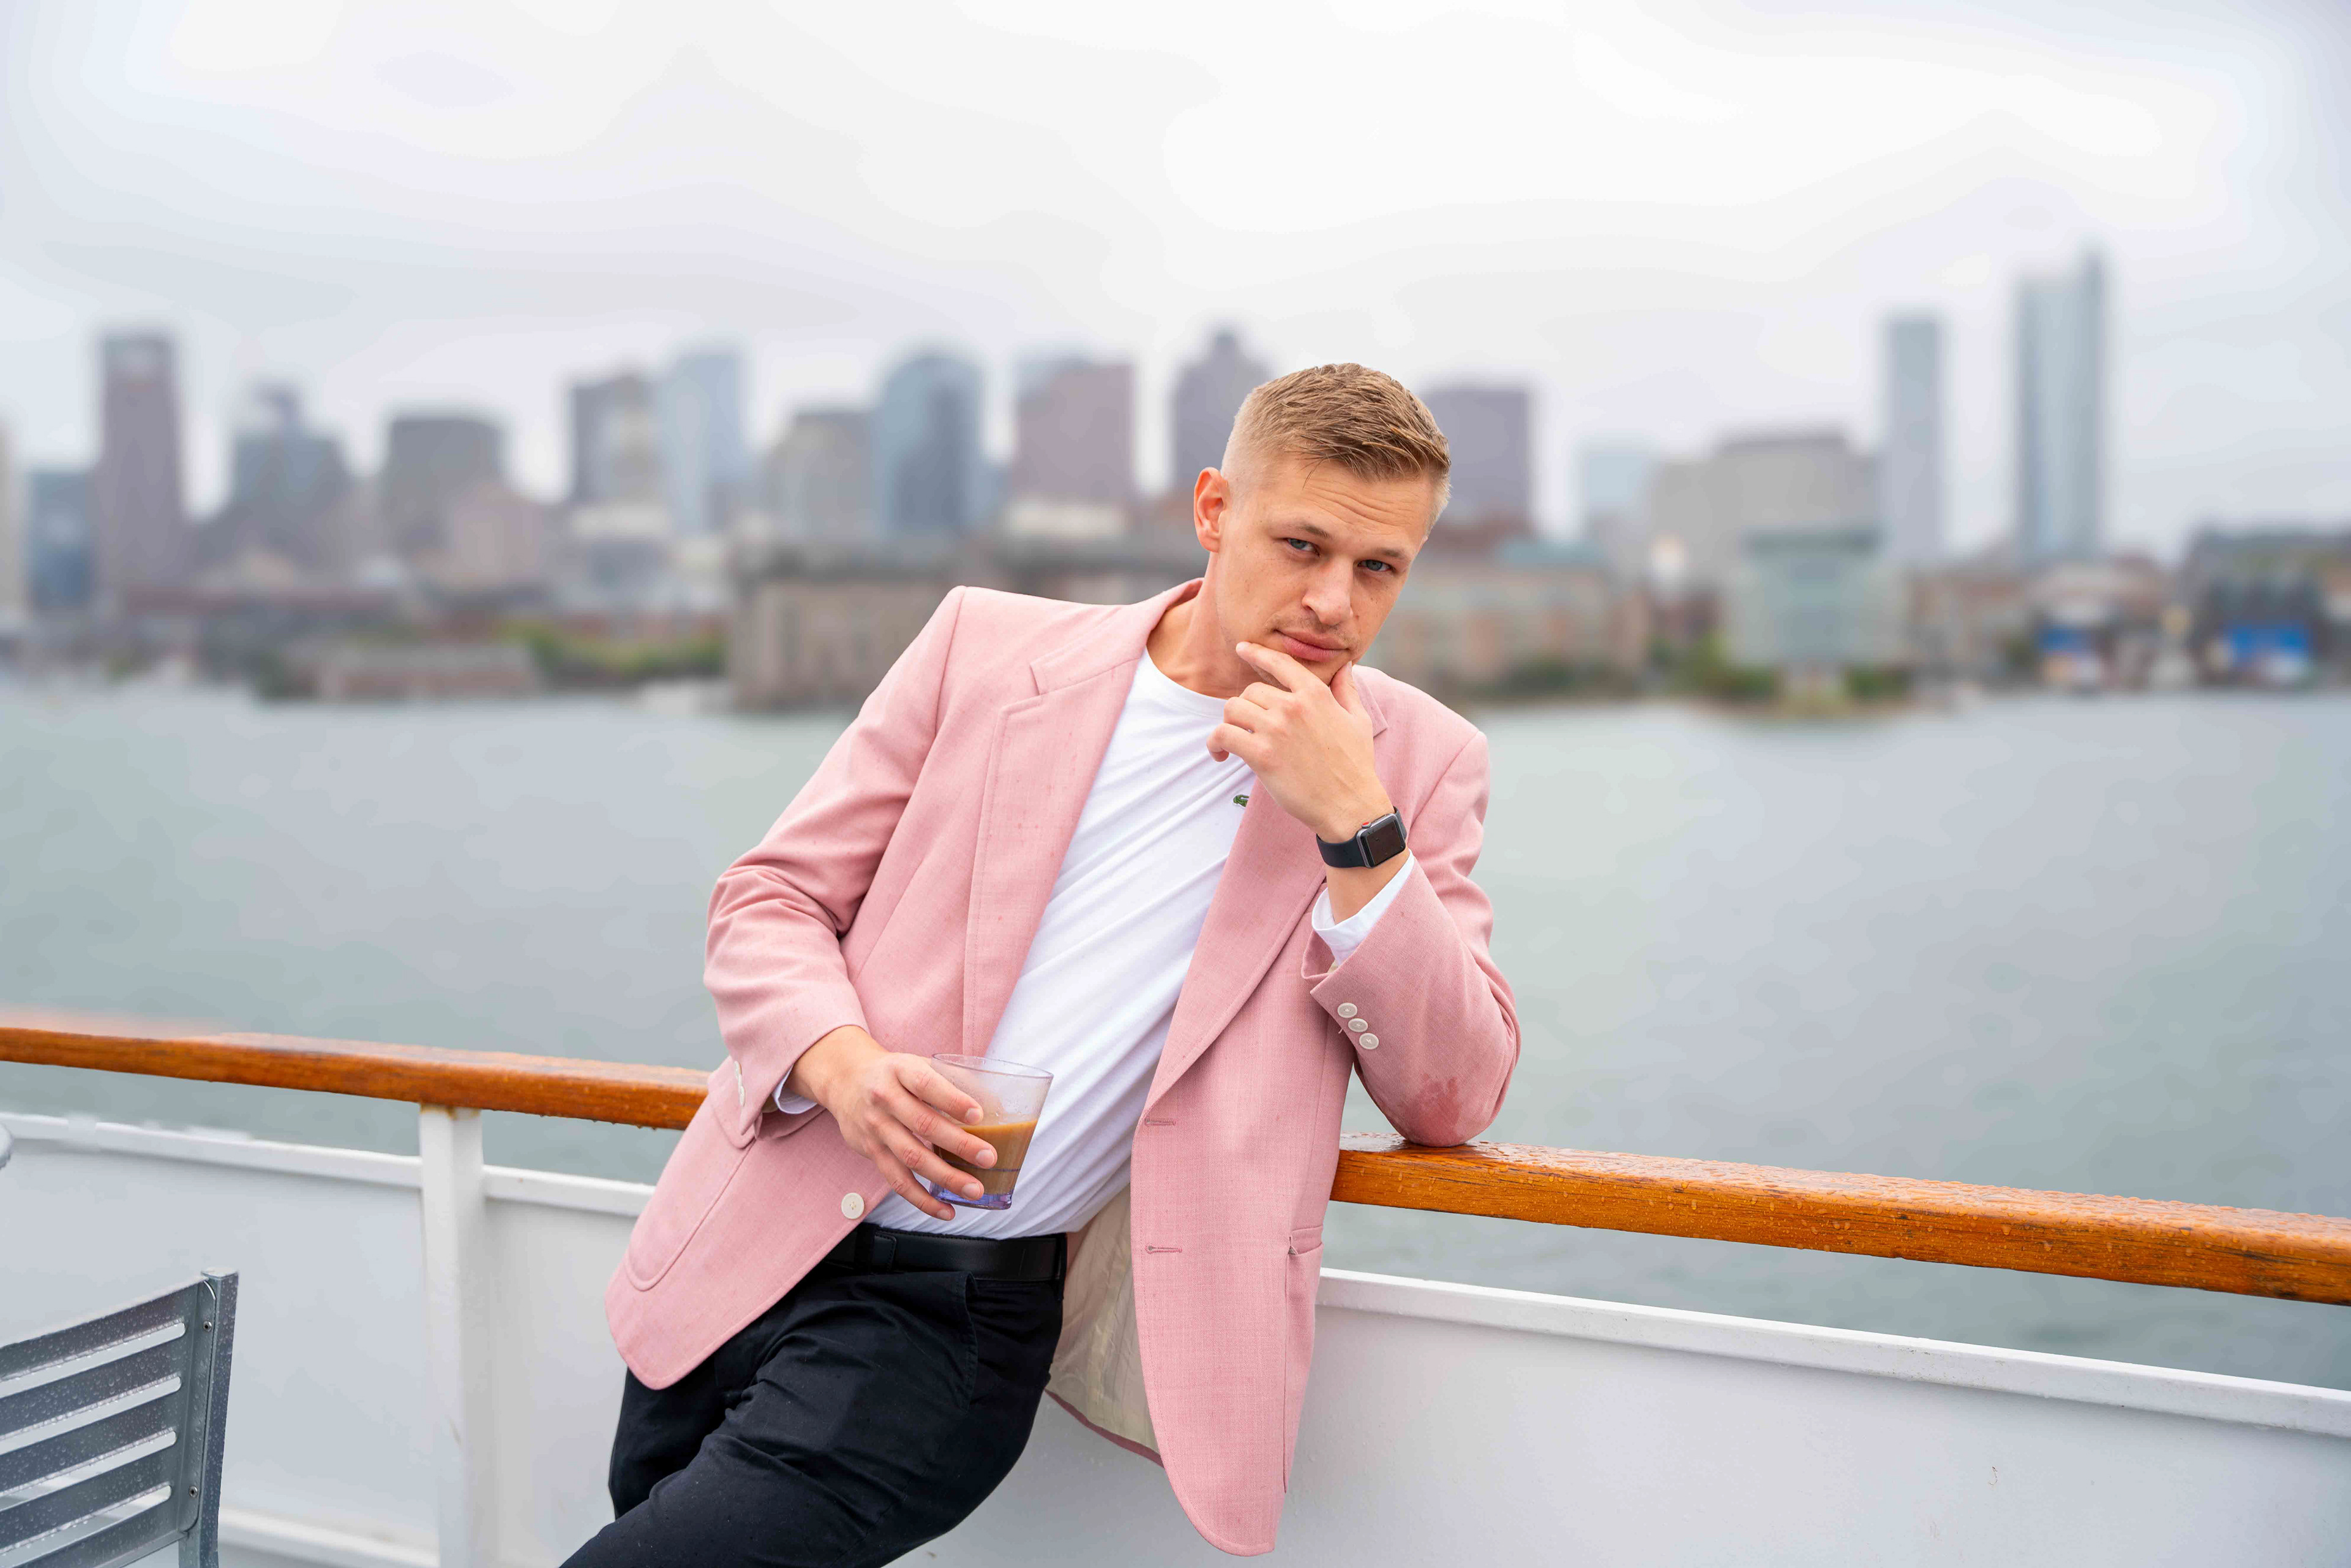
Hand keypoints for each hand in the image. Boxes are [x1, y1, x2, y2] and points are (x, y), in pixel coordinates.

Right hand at [785, 1025, 994, 1220]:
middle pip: (923, 1124)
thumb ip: (952, 1081)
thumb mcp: (918, 1064)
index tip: (979, 1115)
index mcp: (900, 1070)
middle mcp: (884, 1098)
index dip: (953, 1100)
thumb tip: (997, 1106)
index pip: (926, 1084)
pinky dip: (922, 1199)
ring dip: (945, 1177)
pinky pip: (897, 1181)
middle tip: (989, 1158)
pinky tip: (945, 1209)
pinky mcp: (871, 1152)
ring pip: (911, 1157)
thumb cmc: (895, 1074)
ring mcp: (876, 1127)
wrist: (845, 1080)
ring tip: (974, 1190)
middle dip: (959, 1144)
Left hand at [1208, 642, 1392, 842]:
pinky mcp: (1261, 755)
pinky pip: (1223, 735)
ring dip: (1229, 724)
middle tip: (1247, 727)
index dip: (1256, 653)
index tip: (1242, 649)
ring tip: (1232, 740)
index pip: (1279, 663)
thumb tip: (1346, 667)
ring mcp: (1275, 729)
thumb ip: (1346, 691)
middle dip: (1246, 708)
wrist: (1349, 805)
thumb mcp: (1358, 721)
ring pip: (1232, 709)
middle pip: (1250, 691)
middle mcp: (1292, 706)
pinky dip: (1215, 744)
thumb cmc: (1356, 765)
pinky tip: (1219, 754)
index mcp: (1315, 694)